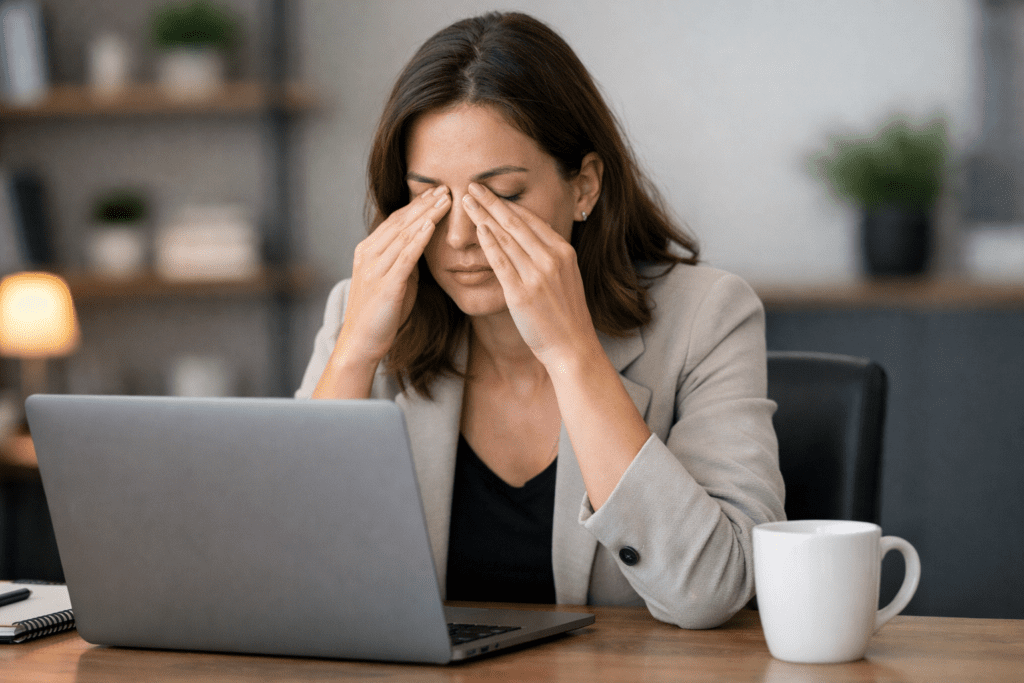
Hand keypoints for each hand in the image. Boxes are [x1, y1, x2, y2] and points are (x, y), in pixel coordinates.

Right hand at [337, 185, 450, 364]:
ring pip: (404, 234)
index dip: (416, 205)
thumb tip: (422, 244)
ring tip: (446, 199)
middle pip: (401, 222)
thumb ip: (405, 261)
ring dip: (426, 214)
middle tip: (446, 187)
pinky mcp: (385, 284)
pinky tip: (432, 224)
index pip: (396, 221)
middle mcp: (369, 254)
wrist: (361, 343)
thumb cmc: (381, 315)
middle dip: (424, 203)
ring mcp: (375, 268)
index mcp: (368, 251)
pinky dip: (419, 237)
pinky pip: (405, 255)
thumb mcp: (394, 281)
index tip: (436, 192)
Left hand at [461, 182, 600, 368]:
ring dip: (484, 216)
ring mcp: (537, 275)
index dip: (509, 204)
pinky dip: (488, 243)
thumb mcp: (565, 279)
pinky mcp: (522, 293)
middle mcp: (552, 259)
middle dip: (492, 202)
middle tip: (473, 186)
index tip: (492, 191)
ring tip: (466, 201)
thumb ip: (550, 258)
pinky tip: (476, 229)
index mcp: (563, 252)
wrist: (573, 346)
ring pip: (506, 238)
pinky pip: (501, 262)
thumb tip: (530, 243)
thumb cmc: (565, 316)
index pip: (532, 220)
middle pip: (516, 223)